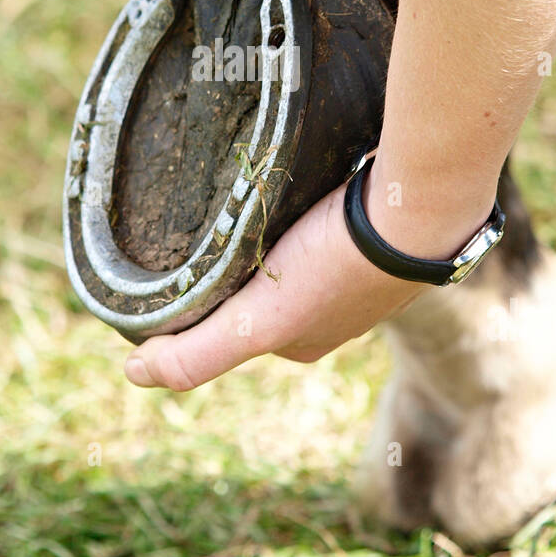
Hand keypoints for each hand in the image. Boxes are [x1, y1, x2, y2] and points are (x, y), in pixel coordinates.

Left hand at [121, 159, 492, 390]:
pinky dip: (295, 209)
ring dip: (262, 232)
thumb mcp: (258, 320)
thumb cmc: (336, 267)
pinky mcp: (372, 226)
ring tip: (234, 194)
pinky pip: (318, 219)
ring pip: (287, 251)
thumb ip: (199, 352)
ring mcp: (355, 269)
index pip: (230, 323)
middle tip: (196, 219)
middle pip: (258, 286)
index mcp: (301, 340)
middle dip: (229, 263)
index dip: (196, 299)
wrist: (420, 209)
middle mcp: (330, 312)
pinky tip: (283, 182)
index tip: (167, 259)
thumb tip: (135, 375)